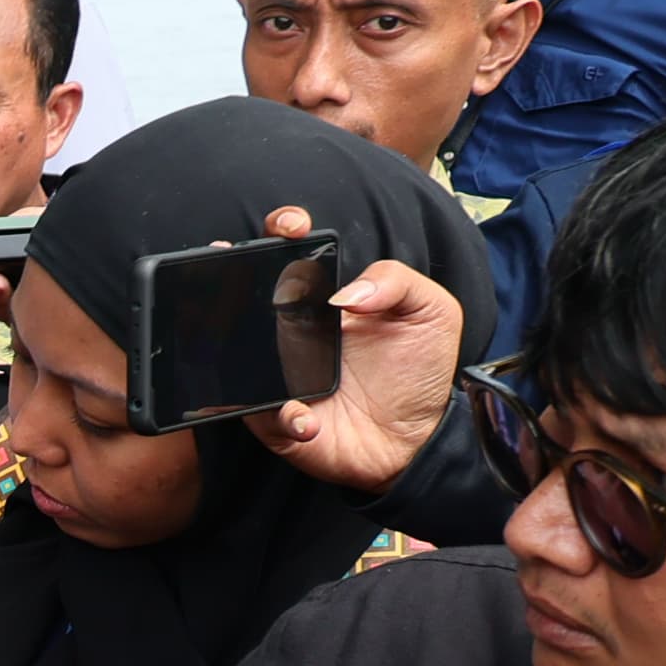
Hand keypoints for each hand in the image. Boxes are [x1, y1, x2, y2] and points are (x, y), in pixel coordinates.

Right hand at [250, 209, 465, 495]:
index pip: (291, 253)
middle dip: (234, 269)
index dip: (281, 230)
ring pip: (238, 351)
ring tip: (271, 352)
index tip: (291, 227)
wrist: (416, 439)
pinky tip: (306, 416)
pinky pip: (261, 413)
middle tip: (242, 264)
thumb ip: (398, 282)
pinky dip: (281, 415)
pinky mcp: (276, 418)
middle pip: (246, 292)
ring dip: (240, 345)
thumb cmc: (417, 371)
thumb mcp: (432, 312)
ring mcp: (277, 374)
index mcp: (323, 297)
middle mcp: (289, 331)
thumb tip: (344, 295)